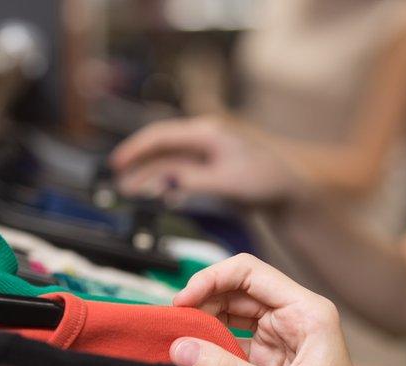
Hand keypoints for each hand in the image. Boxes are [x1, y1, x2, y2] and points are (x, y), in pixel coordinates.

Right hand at [110, 117, 305, 203]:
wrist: (288, 192)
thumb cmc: (264, 181)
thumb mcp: (226, 182)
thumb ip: (193, 180)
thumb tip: (163, 181)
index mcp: (207, 133)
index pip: (162, 136)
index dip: (136, 149)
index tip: (118, 163)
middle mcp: (205, 138)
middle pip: (162, 147)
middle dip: (138, 162)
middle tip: (117, 179)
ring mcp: (208, 153)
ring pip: (170, 161)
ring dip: (149, 174)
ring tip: (129, 190)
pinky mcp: (212, 168)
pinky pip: (181, 172)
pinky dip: (166, 181)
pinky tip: (157, 193)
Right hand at [168, 254, 389, 365]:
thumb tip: (181, 349)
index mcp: (307, 311)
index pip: (250, 272)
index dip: (212, 279)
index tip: (182, 301)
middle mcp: (293, 317)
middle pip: (236, 290)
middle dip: (201, 301)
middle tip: (171, 323)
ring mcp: (279, 338)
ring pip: (230, 315)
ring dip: (203, 324)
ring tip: (176, 339)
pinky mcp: (268, 361)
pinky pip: (231, 343)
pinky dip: (210, 349)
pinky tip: (191, 358)